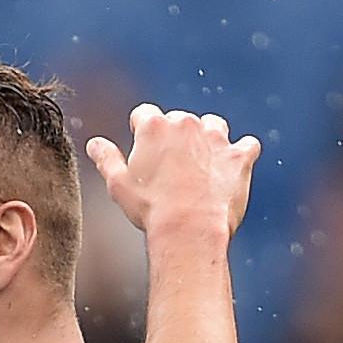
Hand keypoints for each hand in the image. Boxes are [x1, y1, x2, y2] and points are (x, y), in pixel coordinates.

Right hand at [85, 102, 260, 237]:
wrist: (189, 228)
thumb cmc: (150, 208)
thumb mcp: (117, 184)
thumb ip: (106, 159)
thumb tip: (95, 144)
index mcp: (154, 127)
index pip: (144, 114)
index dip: (140, 130)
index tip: (141, 147)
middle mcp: (187, 124)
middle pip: (179, 118)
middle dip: (174, 136)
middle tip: (169, 165)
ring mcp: (217, 138)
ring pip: (213, 125)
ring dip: (207, 138)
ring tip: (200, 163)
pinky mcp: (240, 155)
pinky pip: (247, 145)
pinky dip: (240, 154)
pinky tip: (230, 168)